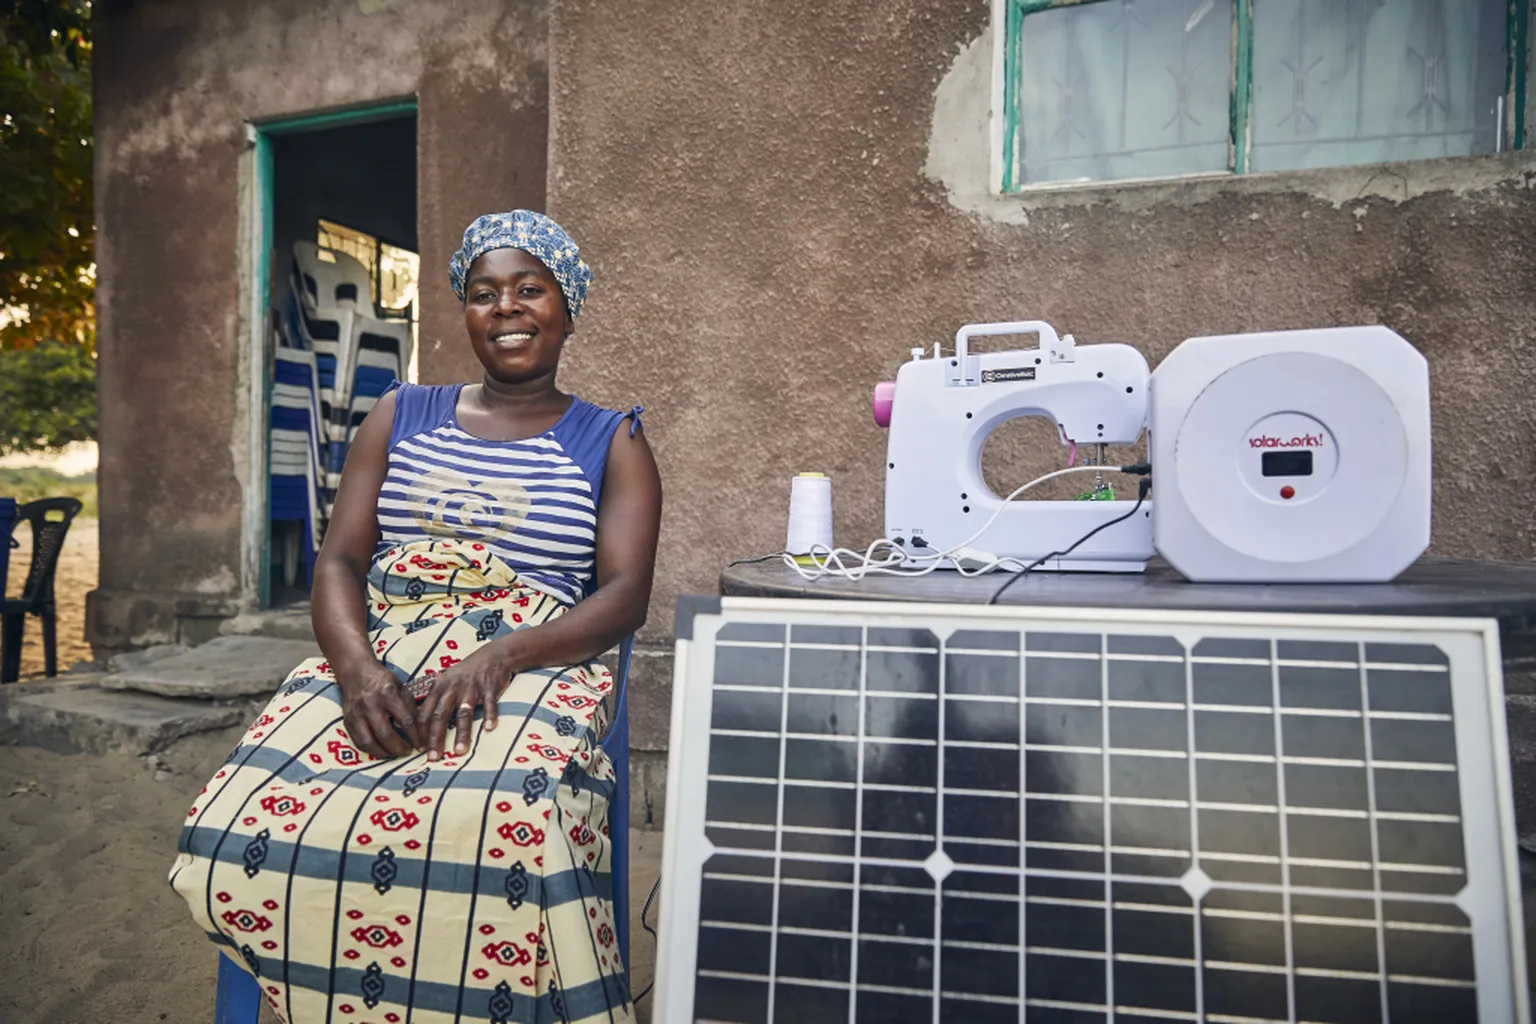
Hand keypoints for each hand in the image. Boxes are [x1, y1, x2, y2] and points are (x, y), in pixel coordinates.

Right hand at [336, 659, 422, 759]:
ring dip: (384, 753)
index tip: (421, 745)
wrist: (356, 672)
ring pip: (369, 742)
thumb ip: (410, 706)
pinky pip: (358, 742)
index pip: (405, 720)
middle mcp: (370, 704)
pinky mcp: (347, 721)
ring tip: (395, 754)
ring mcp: (356, 714)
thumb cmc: (382, 681)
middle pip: (385, 734)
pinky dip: (371, 750)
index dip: (415, 736)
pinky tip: (381, 750)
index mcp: (388, 694)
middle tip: (408, 752)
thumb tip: (421, 730)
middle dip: (399, 748)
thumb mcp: (401, 687)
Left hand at [416, 643, 515, 760]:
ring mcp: (471, 688)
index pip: (424, 713)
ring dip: (461, 733)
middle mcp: (452, 689)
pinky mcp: (489, 688)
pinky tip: (488, 728)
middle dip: (436, 738)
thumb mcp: (445, 682)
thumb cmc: (465, 674)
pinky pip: (489, 703)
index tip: (418, 751)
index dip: (420, 733)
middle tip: (433, 757)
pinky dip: (489, 715)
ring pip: (463, 713)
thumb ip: (434, 701)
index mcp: (439, 688)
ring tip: (459, 751)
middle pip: (440, 716)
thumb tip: (419, 725)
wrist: (491, 656)